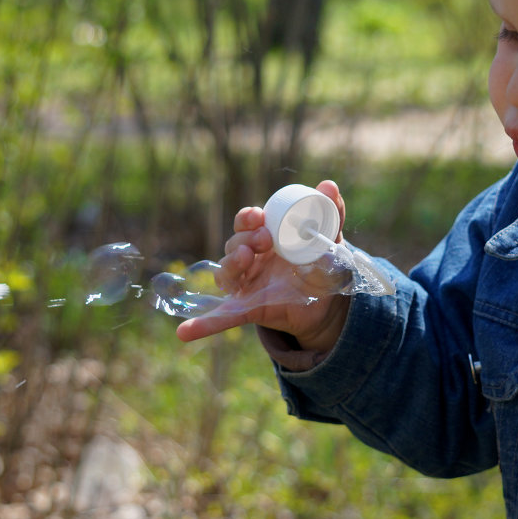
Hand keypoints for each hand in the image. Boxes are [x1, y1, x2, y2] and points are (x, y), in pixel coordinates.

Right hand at [175, 180, 350, 353]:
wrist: (331, 304)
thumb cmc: (323, 265)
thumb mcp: (330, 238)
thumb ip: (332, 212)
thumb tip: (329, 186)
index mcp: (266, 238)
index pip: (246, 224)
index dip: (247, 218)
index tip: (259, 216)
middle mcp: (251, 260)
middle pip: (233, 245)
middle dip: (244, 239)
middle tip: (265, 239)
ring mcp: (247, 285)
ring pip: (225, 274)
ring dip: (230, 264)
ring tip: (246, 258)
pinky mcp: (248, 310)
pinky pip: (223, 317)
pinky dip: (203, 325)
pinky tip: (185, 333)